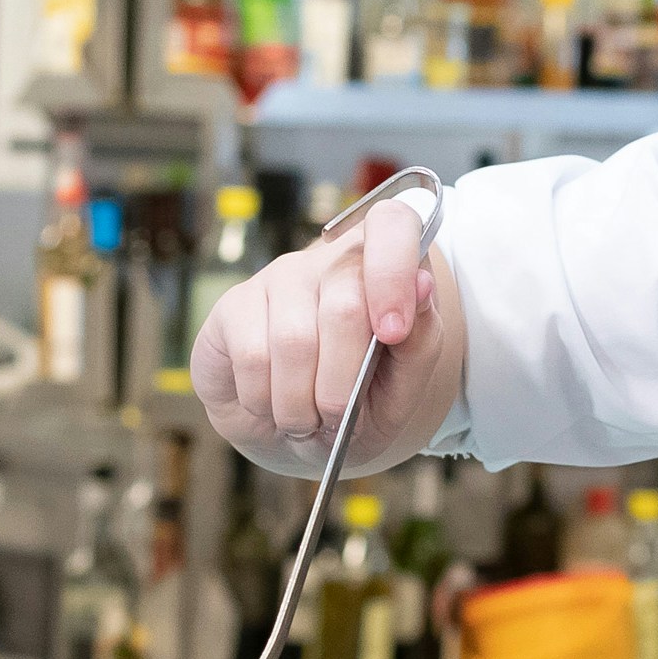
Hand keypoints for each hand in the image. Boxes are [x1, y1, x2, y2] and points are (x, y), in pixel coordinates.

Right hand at [191, 192, 453, 476]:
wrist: (299, 435)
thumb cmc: (359, 404)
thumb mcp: (403, 388)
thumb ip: (422, 342)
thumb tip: (422, 285)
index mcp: (385, 268)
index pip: (393, 223)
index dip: (394, 273)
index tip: (394, 333)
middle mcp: (330, 259)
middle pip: (345, 306)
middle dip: (345, 384)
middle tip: (340, 415)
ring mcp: (278, 277)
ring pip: (295, 340)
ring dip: (303, 403)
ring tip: (306, 419)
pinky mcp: (234, 305)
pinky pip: (253, 357)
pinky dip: (266, 401)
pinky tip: (270, 405)